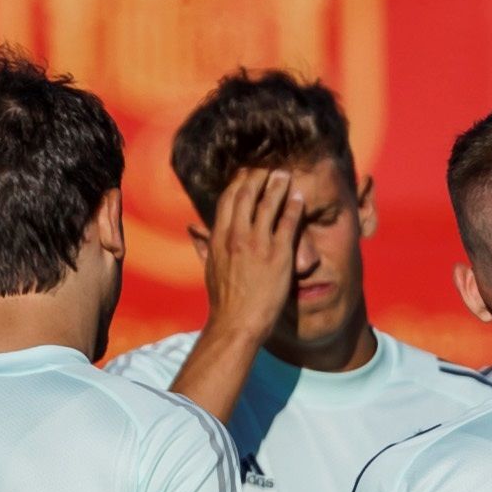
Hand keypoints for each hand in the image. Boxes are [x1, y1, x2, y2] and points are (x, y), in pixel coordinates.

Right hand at [198, 166, 303, 355]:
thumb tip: (191, 227)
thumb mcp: (208, 267)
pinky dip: (293, 206)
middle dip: (259, 176)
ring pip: (268, 203)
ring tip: (285, 175)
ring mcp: (257, 244)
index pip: (228, 199)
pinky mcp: (278, 254)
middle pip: (247, 194)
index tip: (248, 173)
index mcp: (218, 237)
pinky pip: (287, 222)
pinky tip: (299, 197)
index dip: (239, 182)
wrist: (236, 323)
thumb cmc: (223, 300)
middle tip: (269, 168)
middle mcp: (236, 236)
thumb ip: (203, 244)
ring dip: (277, 185)